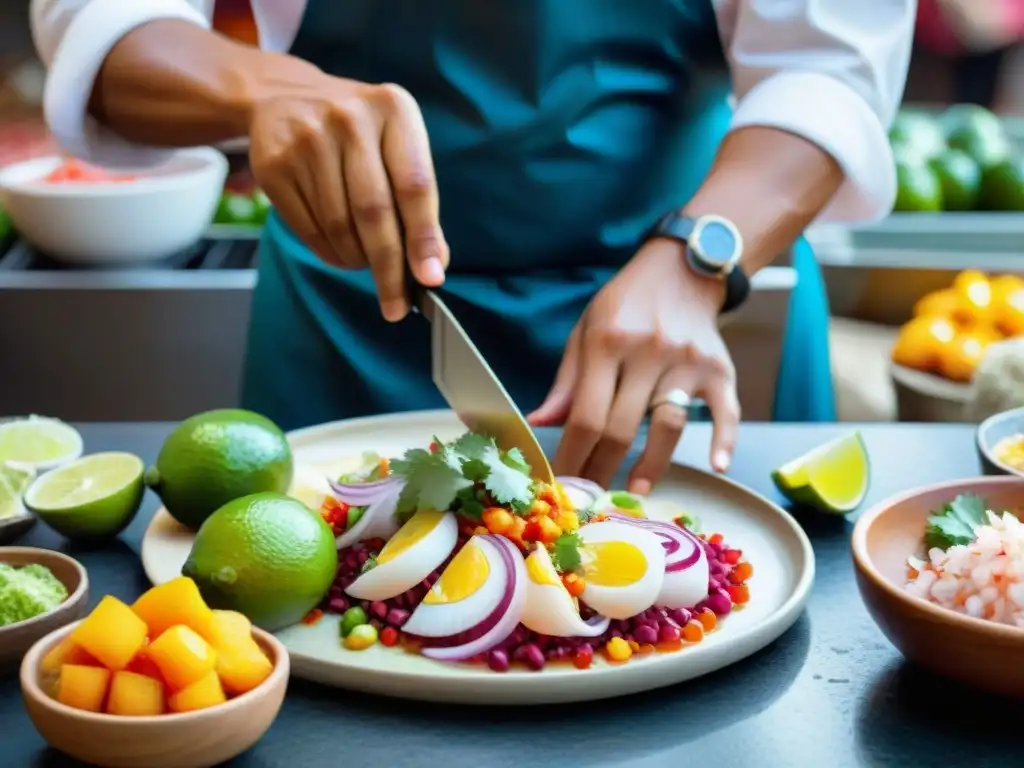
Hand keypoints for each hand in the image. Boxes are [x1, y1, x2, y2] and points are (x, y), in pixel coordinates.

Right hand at [247, 61, 448, 320]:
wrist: (284, 96)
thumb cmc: (358, 133)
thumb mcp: (396, 147)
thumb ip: (418, 202)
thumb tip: (433, 264)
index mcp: (394, 109)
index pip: (414, 185)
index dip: (423, 237)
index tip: (430, 278)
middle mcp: (350, 119)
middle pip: (374, 211)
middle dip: (389, 268)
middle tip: (396, 304)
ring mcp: (307, 139)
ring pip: (339, 226)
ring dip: (356, 260)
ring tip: (364, 263)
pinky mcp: (275, 165)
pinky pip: (310, 229)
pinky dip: (330, 253)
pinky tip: (340, 251)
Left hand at [528, 239, 740, 492]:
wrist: (682, 269)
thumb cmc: (625, 305)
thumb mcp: (585, 331)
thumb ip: (566, 382)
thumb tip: (539, 424)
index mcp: (608, 342)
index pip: (586, 414)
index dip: (572, 454)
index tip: (563, 480)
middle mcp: (649, 351)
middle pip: (623, 427)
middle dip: (602, 468)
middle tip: (591, 494)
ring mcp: (688, 362)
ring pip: (668, 426)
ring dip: (651, 465)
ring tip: (634, 490)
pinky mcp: (720, 370)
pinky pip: (726, 412)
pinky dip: (723, 440)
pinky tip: (716, 466)